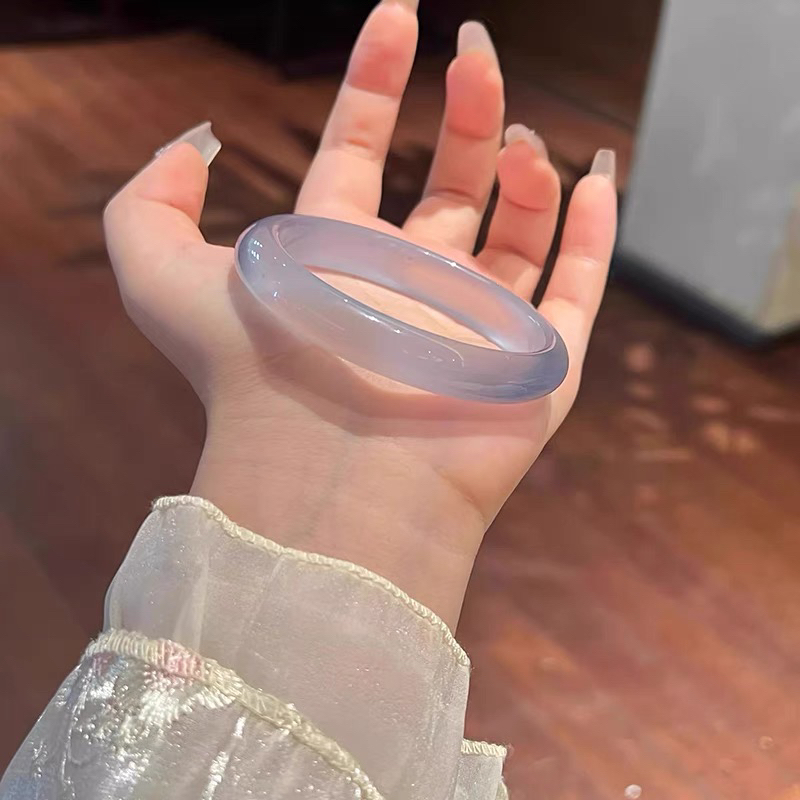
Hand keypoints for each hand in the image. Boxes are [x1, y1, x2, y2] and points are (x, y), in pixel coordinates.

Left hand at [103, 0, 616, 627]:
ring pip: (515, 236)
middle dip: (467, 112)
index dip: (374, 85)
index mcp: (338, 259)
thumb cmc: (257, 372)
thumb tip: (191, 143)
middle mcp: (408, 289)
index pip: (358, 155)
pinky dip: (592, 234)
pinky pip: (576, 290)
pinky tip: (597, 177)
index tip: (397, 17)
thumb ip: (150, 205)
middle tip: (478, 50)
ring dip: (526, 172)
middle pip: (449, 186)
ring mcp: (476, 326)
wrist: (338, 469)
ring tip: (521, 136)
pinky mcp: (536, 362)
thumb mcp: (164, 277)